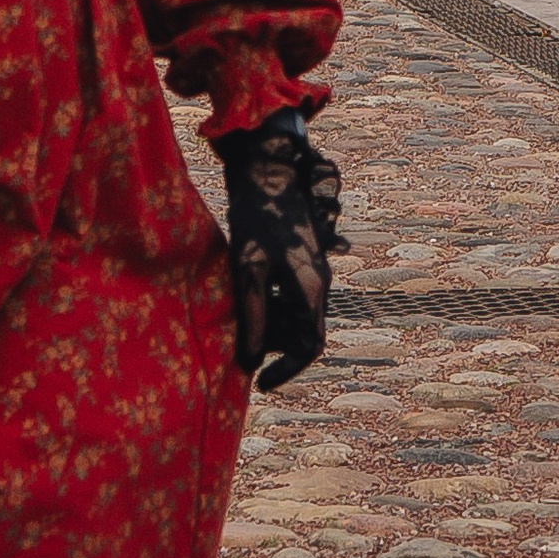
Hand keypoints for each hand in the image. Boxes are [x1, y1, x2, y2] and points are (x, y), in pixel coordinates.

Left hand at [216, 111, 344, 394]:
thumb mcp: (249, 271)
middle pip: (303, 333)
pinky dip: (270, 306)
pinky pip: (291, 297)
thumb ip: (253, 316)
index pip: (309, 347)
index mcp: (310, 289)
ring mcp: (313, 271)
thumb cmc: (257, 220)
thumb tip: (249, 360)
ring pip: (297, 316)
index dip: (286, 370)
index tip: (260, 382)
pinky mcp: (302, 261)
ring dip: (271, 326)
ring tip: (240, 318)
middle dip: (274, 346)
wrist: (269, 174)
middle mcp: (318, 283)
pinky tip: (246, 295)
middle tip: (241, 345)